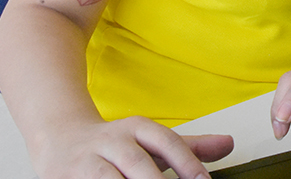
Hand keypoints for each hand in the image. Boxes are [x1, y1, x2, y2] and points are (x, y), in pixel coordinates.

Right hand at [30, 116, 232, 178]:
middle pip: (137, 163)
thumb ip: (190, 148)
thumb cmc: (117, 146)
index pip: (166, 141)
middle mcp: (111, 141)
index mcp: (137, 128)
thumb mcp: (152, 141)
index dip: (187, 162)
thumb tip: (230, 144)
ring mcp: (85, 161)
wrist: (60, 138)